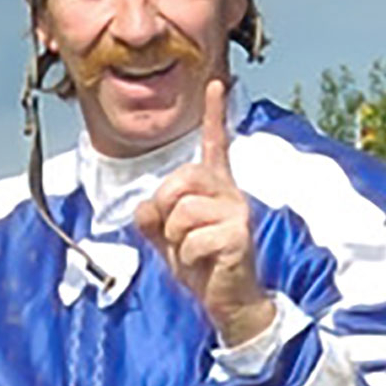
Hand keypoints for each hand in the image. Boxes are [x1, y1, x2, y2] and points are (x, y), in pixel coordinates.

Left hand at [135, 79, 274, 345]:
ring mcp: (237, 212)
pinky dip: (187, 258)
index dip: (214, 115)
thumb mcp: (166, 239)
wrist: (229, 302)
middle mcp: (229, 193)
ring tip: (193, 253)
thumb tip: (146, 207)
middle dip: (165, 209)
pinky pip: (192, 238)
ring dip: (175, 240)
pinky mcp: (239, 235)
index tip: (217, 84)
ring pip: (182, 211)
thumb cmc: (202, 266)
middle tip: (175, 235)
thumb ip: (151, 218)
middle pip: (181, 179)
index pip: (214, 144)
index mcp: (214, 188)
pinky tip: (205, 264)